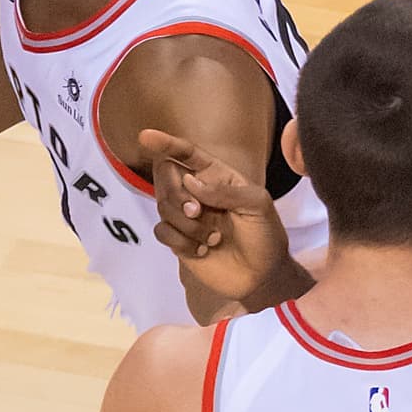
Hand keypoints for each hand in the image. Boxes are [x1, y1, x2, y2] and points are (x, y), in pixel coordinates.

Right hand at [139, 129, 291, 301]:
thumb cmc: (266, 235)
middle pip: (166, 177)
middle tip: (198, 212)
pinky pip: (161, 231)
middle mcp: (198, 192)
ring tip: (214, 238)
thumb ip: (228, 191)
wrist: (264, 275)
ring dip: (187, 224)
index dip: (167, 144)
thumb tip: (191, 183)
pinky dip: (180, 240)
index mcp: (217, 176)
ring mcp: (187, 216)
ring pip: (163, 206)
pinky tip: (202, 250)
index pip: (187, 153)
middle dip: (177, 194)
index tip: (146, 136)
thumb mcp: (258, 206)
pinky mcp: (179, 240)